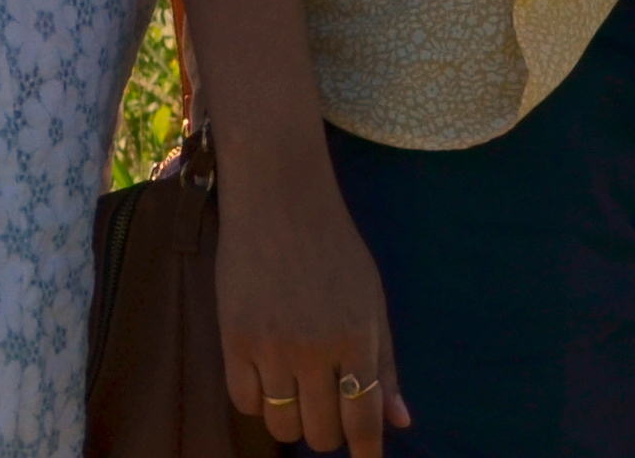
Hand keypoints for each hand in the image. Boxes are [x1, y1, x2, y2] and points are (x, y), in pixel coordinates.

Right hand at [217, 144, 407, 453]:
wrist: (279, 201)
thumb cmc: (335, 248)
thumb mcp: (372, 301)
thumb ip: (386, 365)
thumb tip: (401, 422)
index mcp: (358, 338)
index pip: (363, 421)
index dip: (366, 451)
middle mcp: (316, 350)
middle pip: (322, 432)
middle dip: (330, 432)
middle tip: (329, 409)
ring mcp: (272, 348)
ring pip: (284, 426)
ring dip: (295, 421)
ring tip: (299, 394)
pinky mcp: (233, 341)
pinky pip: (246, 404)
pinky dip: (260, 402)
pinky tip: (270, 378)